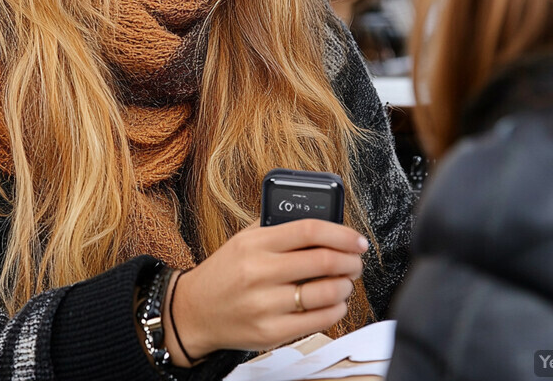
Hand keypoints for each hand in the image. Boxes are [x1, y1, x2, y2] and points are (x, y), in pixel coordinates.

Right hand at [164, 219, 367, 362]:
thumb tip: (320, 221)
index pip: (308, 230)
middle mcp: (260, 272)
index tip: (357, 238)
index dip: (340, 233)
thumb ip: (277, 228)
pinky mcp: (271, 332)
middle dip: (350, 260)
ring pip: (325, 292)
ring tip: (345, 282)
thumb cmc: (224, 273)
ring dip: (346, 286)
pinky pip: (318, 321)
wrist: (195, 310)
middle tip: (356, 260)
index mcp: (255, 243)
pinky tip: (335, 302)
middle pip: (323, 261)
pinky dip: (336, 309)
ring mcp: (266, 304)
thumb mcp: (244, 239)